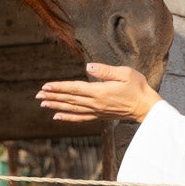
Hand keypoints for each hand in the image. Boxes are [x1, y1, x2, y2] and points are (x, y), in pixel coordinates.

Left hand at [36, 63, 160, 123]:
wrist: (146, 107)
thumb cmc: (138, 88)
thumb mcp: (125, 73)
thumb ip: (106, 70)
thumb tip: (89, 67)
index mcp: (100, 92)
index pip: (74, 88)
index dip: (59, 87)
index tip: (46, 86)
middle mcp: (96, 103)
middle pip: (70, 99)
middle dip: (53, 96)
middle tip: (38, 95)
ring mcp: (97, 111)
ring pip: (72, 108)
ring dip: (56, 106)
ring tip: (43, 103)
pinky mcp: (100, 116)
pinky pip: (80, 117)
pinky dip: (67, 117)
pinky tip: (57, 117)